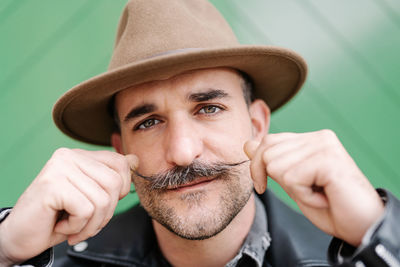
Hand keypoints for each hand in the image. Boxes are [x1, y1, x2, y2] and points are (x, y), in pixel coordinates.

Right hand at [0, 148, 137, 264]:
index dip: (119, 190)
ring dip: (91, 223)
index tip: (99, 204)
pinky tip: (60, 225)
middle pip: (114, 184)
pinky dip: (77, 226)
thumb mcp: (90, 196)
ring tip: (71, 225)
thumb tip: (135, 159)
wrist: (20, 237)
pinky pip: (86, 210)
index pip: (120, 164)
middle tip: (85, 222)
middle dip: (105, 213)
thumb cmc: (57, 217)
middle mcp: (69, 156)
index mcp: (80, 156)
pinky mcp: (52, 184)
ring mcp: (60, 168)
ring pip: (102, 200)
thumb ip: (111, 177)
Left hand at [244, 130, 383, 245]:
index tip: (263, 186)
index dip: (258, 167)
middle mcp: (319, 137)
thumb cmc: (328, 206)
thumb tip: (247, 143)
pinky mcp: (329, 160)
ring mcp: (325, 146)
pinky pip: (292, 178)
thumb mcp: (291, 182)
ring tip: (318, 193)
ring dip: (294, 190)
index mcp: (310, 139)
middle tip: (305, 191)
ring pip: (277, 166)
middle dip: (276, 179)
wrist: (361, 227)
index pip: (267, 142)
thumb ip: (272, 162)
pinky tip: (324, 198)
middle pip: (267, 153)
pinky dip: (304, 196)